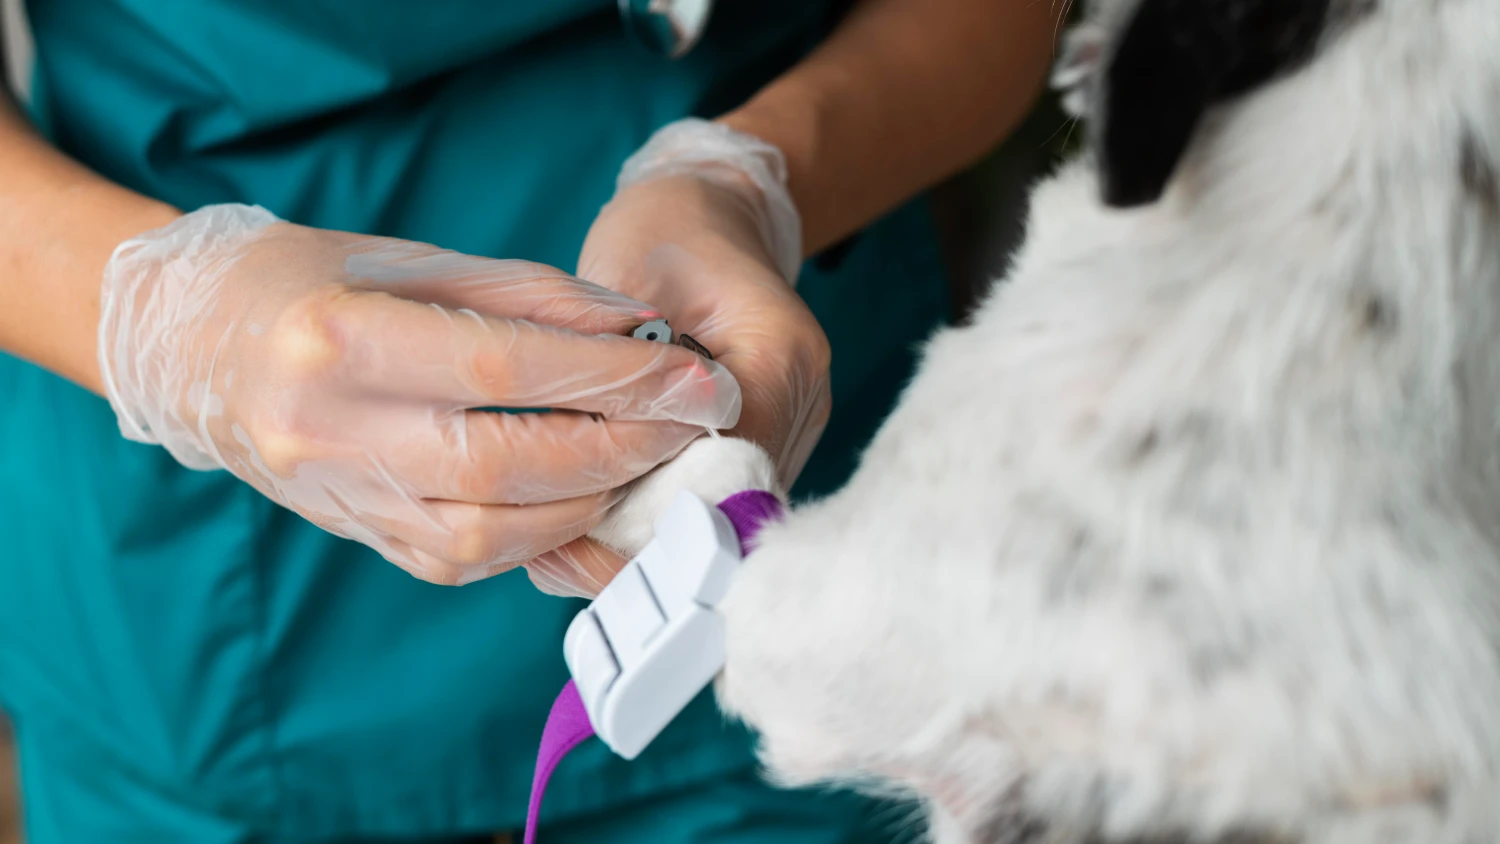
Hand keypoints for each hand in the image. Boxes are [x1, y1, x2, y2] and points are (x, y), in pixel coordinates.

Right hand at [98, 204, 740, 584]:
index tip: (692, 375)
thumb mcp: (417, 260)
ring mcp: (342, 498)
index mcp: (340, 340)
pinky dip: (544, 533)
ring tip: (649, 459)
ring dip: (590, 502)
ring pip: (492, 534)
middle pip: (507, 464)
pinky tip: (588, 496)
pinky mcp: (361, 537)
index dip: (613, 377)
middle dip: (620, 447)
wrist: (199, 348)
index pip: (504, 369)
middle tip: (693, 424)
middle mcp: (333, 433)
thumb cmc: (315, 281)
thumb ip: (532, 297)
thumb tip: (642, 329)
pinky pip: (468, 558)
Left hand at [523, 120, 830, 597]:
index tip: (579, 521)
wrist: (711, 212)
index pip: (725, 463)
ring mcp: (792, 431)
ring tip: (561, 545)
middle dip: (644, 537)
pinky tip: (588, 524)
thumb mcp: (628, 285)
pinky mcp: (767, 446)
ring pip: (721, 520)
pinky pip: (714, 504)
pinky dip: (654, 521)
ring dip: (645, 537)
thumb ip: (619, 373)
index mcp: (778, 355)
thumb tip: (586, 468)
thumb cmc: (664, 233)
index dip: (654, 503)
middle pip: (728, 508)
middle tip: (556, 550)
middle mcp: (801, 405)